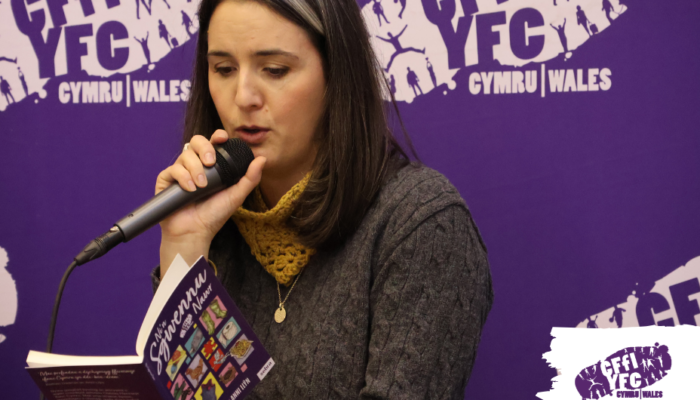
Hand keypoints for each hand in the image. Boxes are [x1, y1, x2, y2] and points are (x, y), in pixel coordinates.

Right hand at [157, 130, 265, 275]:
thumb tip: (262, 158)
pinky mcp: (166, 181)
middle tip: (211, 162)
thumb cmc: (215, 215)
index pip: (213, 143)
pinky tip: (190, 189)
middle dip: (204, 147)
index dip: (216, 136)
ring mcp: (180, 172)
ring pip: (185, 154)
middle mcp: (195, 165)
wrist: (195, 232)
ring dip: (196, 168)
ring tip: (202, 186)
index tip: (222, 138)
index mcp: (211, 166)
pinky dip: (183, 177)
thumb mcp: (236, 196)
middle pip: (196, 141)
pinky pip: (173, 169)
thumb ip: (250, 178)